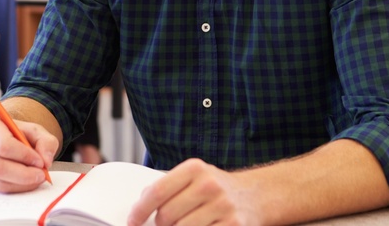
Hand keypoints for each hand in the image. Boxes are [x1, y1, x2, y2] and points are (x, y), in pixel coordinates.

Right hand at [0, 115, 58, 192]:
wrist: (11, 139)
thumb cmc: (22, 134)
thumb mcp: (38, 132)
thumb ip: (46, 143)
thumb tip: (46, 161)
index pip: (4, 145)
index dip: (24, 156)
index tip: (40, 161)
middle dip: (24, 174)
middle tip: (41, 175)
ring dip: (22, 183)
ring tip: (37, 177)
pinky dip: (17, 187)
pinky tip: (27, 181)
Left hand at [128, 158, 259, 225]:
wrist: (256, 195)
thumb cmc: (217, 188)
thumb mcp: (194, 177)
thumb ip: (168, 186)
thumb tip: (140, 205)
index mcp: (194, 168)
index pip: (157, 192)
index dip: (140, 210)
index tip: (132, 221)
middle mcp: (209, 185)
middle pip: (167, 216)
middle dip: (160, 225)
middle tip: (164, 224)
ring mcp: (222, 207)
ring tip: (183, 225)